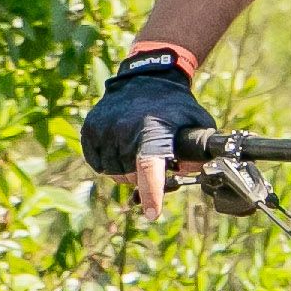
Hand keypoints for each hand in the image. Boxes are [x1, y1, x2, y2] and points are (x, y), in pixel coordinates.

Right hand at [79, 52, 214, 211]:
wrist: (145, 76)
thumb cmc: (175, 105)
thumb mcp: (197, 123)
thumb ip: (200, 152)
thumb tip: (198, 177)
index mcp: (153, 130)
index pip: (149, 166)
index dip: (151, 192)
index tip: (153, 213)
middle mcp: (124, 129)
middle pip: (129, 176)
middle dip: (142, 178)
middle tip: (154, 162)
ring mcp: (104, 128)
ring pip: (112, 173)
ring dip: (125, 171)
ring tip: (137, 150)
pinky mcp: (90, 128)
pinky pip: (97, 162)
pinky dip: (109, 162)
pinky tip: (121, 147)